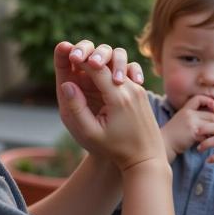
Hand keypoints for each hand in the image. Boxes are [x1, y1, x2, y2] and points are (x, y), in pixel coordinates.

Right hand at [56, 53, 165, 171]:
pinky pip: (124, 71)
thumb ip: (76, 109)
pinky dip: (110, 68)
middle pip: (109, 59)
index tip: (67, 55)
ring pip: (118, 62)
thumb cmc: (115, 150)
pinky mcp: (140, 91)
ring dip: (101, 60)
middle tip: (74, 55)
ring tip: (86, 63)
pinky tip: (100, 73)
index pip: (96, 67)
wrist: (147, 159)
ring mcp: (138, 88)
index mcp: (118, 97)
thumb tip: (66, 84)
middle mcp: (131, 88)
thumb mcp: (90, 133)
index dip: (80, 58)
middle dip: (90, 54)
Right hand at [161, 95, 213, 161]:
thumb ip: (192, 116)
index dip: (208, 102)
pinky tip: (203, 144)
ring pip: (212, 124)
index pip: (199, 98)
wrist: (164, 143)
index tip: (212, 111)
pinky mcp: (193, 132)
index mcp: (185, 109)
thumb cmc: (173, 134)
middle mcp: (189, 113)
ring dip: (213, 132)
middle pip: (212, 115)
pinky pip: (208, 134)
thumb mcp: (182, 120)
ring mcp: (191, 122)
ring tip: (209, 138)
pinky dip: (208, 140)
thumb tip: (209, 117)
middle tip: (213, 132)